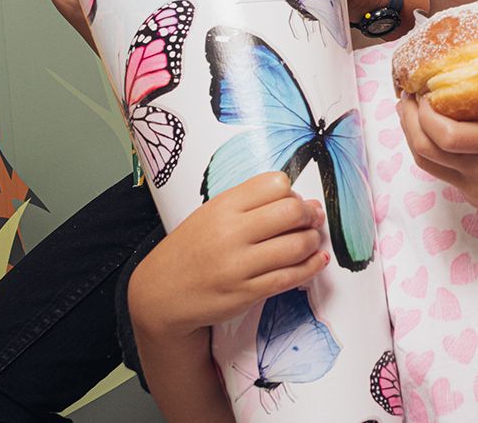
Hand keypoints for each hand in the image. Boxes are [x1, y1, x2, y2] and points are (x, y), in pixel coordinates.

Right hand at [128, 173, 327, 339]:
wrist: (160, 293)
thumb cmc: (191, 249)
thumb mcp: (211, 214)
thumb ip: (251, 205)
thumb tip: (305, 203)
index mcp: (223, 206)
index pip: (275, 184)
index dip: (292, 193)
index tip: (293, 203)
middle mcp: (231, 233)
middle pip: (291, 212)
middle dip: (310, 215)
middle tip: (312, 219)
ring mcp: (239, 265)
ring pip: (297, 245)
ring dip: (312, 241)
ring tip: (311, 240)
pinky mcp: (246, 293)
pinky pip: (290, 277)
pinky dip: (311, 266)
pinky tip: (317, 260)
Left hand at [396, 43, 477, 227]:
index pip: (445, 135)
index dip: (423, 113)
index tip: (424, 89)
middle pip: (424, 150)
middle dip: (407, 121)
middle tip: (406, 96)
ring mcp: (475, 186)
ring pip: (426, 165)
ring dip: (412, 137)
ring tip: (410, 113)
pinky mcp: (474, 197)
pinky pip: (442, 174)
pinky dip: (431, 152)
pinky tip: (434, 134)